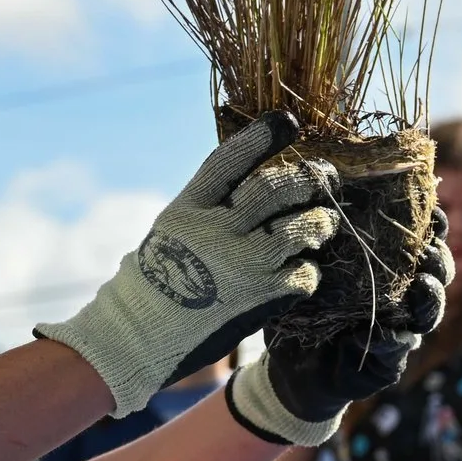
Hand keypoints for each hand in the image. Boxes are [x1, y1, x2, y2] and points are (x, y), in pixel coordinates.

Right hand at [35, 113, 340, 416]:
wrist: (135, 337)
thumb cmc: (152, 285)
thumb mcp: (169, 232)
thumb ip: (207, 210)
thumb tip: (248, 190)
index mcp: (188, 209)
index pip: (228, 162)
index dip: (260, 138)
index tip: (288, 123)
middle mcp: (215, 231)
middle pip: (272, 190)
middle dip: (306, 179)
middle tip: (323, 176)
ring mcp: (239, 264)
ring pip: (296, 230)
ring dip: (318, 224)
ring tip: (325, 223)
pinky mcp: (257, 297)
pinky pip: (300, 275)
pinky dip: (308, 271)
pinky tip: (305, 271)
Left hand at [228, 207, 452, 445]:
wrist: (290, 370)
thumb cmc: (296, 311)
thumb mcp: (300, 271)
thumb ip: (313, 242)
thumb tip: (322, 208)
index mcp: (387, 268)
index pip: (421, 239)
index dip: (432, 224)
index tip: (431, 211)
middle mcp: (401, 296)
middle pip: (438, 272)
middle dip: (438, 259)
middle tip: (427, 251)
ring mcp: (401, 329)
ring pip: (430, 310)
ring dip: (430, 296)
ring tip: (421, 284)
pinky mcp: (390, 362)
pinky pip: (400, 347)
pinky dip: (394, 337)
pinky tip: (383, 331)